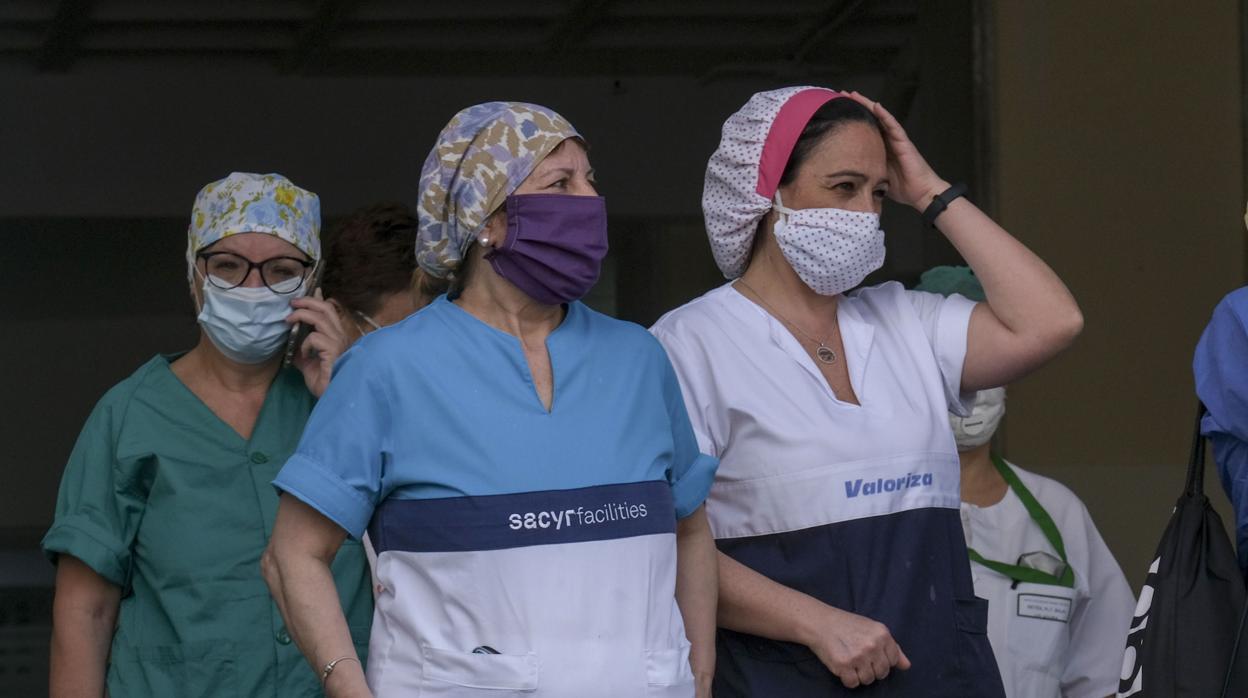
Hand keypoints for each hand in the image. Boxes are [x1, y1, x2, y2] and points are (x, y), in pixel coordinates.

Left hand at [287, 289, 348, 397]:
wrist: (334, 398)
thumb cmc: (325, 384)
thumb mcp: (309, 366)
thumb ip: (303, 354)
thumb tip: (292, 347)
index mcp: (337, 338)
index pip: (330, 312)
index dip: (319, 300)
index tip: (310, 292)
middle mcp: (341, 336)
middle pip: (326, 308)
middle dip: (308, 302)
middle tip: (293, 303)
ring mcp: (339, 342)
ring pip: (321, 318)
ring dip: (302, 315)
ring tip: (289, 319)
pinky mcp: (334, 350)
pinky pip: (315, 338)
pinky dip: (305, 343)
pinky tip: (304, 355)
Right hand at [803, 605, 909, 688]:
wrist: (821, 622)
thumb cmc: (847, 625)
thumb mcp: (873, 629)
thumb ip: (893, 647)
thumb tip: (906, 666)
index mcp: (882, 634)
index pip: (892, 661)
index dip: (881, 660)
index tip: (870, 654)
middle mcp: (872, 645)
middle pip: (882, 673)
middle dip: (871, 669)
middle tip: (859, 658)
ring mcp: (858, 656)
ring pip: (868, 680)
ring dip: (859, 675)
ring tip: (850, 661)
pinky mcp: (844, 665)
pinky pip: (853, 683)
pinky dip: (847, 678)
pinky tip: (843, 666)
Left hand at [844, 91, 949, 210]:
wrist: (921, 193)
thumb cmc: (903, 187)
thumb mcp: (877, 177)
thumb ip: (866, 171)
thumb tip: (847, 175)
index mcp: (880, 148)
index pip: (865, 129)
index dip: (853, 120)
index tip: (838, 111)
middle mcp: (888, 140)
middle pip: (871, 119)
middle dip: (857, 107)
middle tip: (843, 95)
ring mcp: (896, 139)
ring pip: (881, 117)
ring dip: (868, 105)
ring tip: (855, 95)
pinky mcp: (904, 142)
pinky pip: (894, 126)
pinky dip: (885, 115)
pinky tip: (876, 106)